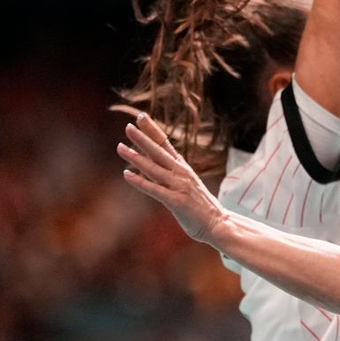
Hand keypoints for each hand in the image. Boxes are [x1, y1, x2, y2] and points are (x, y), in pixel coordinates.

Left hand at [118, 114, 226, 244]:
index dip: (152, 130)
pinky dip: (140, 182)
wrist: (218, 224)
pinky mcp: (177, 201)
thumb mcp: (184, 185)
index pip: (165, 144)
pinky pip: (155, 190)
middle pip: (159, 152)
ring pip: (154, 168)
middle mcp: (181, 174)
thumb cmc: (200, 206)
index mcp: (183, 168)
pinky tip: (127, 175)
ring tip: (120, 147)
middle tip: (128, 126)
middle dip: (143, 139)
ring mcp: (180, 187)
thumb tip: (143, 165)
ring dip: (136, 158)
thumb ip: (165, 174)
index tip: (140, 116)